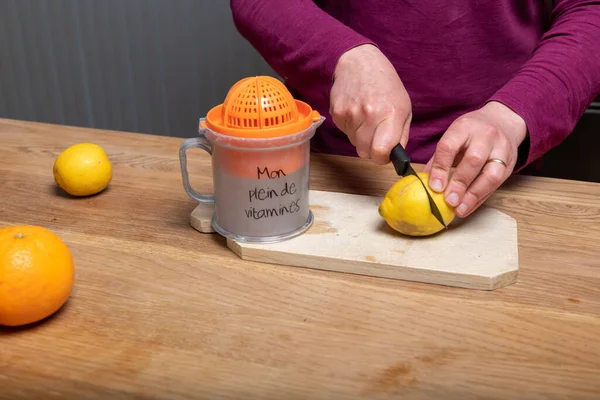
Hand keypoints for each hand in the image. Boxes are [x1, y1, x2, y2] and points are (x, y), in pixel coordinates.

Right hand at [330, 44, 411, 164]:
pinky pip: (344, 132)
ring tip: (365, 117)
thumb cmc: (385, 84)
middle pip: (365, 152)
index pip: (381, 151)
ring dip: (360, 136)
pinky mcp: (337, 113)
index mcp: (390, 113)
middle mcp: (369, 114)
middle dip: (371, 149)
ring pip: (354, 143)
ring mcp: (350, 113)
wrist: (359, 62)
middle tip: (376, 135)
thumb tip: (395, 156)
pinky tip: (356, 112)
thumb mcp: (404, 106)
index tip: (384, 154)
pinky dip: (350, 127)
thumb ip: (402, 134)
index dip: (382, 158)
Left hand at [424, 101, 526, 217]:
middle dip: (460, 183)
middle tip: (449, 201)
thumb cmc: (471, 133)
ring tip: (460, 209)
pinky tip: (469, 207)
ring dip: (474, 194)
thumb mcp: (453, 136)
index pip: (449, 147)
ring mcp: (501, 149)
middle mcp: (485, 135)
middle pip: (473, 160)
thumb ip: (439, 159)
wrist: (503, 121)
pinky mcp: (510, 163)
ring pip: (492, 174)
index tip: (434, 187)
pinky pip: (497, 183)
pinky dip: (481, 198)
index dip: (440, 168)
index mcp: (464, 127)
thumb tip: (421, 183)